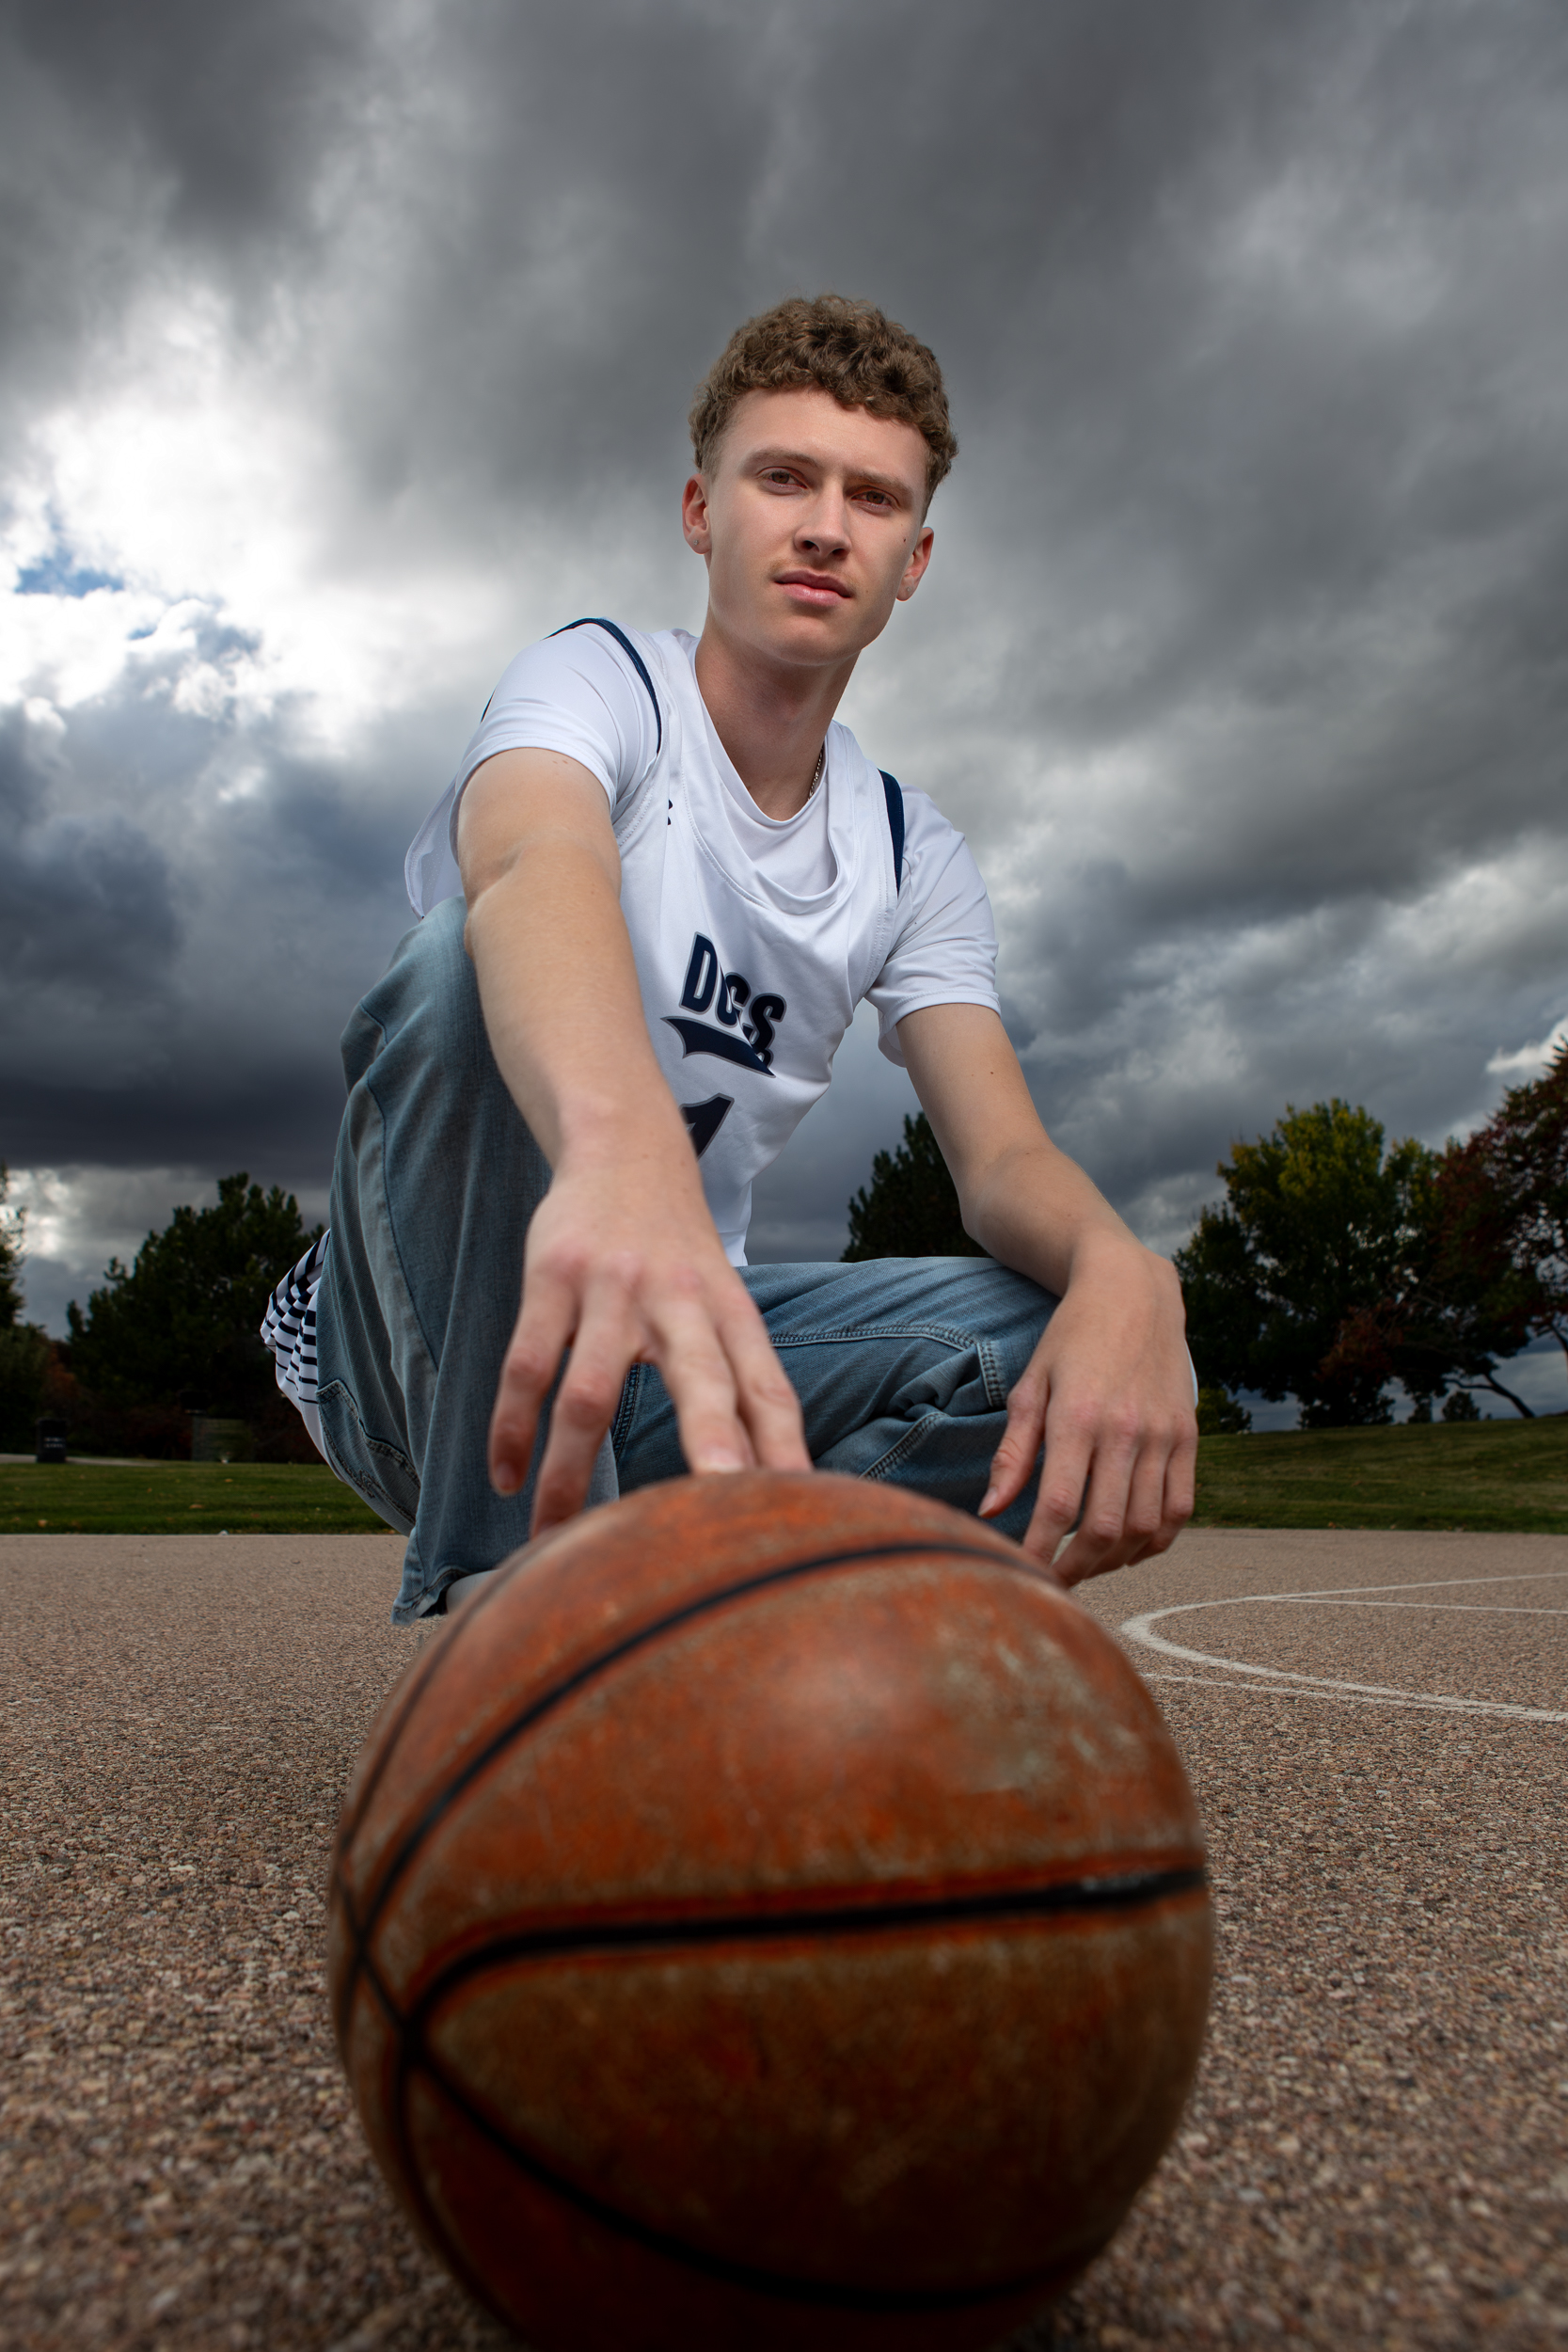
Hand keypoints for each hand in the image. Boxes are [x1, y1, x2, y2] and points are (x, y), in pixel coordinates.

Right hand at [487, 1132, 810, 1535]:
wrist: (624, 1149)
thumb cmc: (680, 1255)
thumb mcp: (721, 1305)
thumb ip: (736, 1387)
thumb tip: (768, 1484)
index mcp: (732, 1314)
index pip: (768, 1388)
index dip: (784, 1448)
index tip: (797, 1506)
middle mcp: (680, 1300)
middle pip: (699, 1379)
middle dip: (709, 1443)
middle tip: (714, 1507)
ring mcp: (613, 1287)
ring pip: (589, 1394)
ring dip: (569, 1473)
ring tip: (553, 1536)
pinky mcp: (551, 1277)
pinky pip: (526, 1367)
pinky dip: (512, 1428)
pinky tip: (506, 1477)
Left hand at [979, 1240, 1195, 1583]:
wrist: (1134, 1292)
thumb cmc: (1070, 1340)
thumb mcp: (1030, 1386)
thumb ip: (1012, 1452)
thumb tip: (989, 1511)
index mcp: (1077, 1416)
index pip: (1057, 1506)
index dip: (1038, 1552)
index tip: (1021, 1577)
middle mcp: (1126, 1430)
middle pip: (1104, 1527)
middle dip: (1075, 1568)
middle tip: (1052, 1584)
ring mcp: (1163, 1435)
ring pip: (1144, 1527)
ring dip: (1113, 1561)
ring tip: (1085, 1567)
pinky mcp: (1188, 1436)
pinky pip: (1179, 1509)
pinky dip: (1154, 1541)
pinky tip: (1127, 1547)